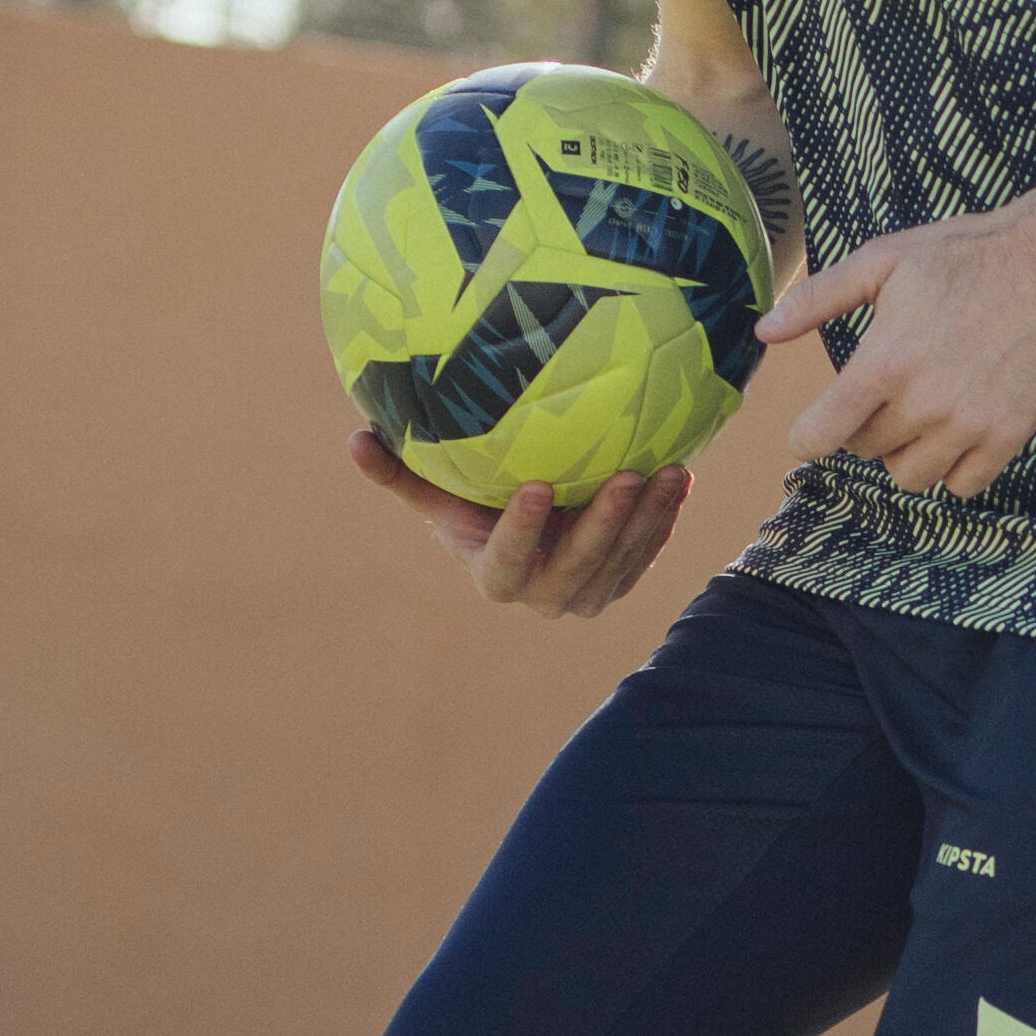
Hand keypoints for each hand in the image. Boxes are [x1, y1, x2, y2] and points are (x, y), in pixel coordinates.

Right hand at [348, 431, 684, 619]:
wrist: (526, 529)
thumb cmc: (472, 504)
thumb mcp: (437, 491)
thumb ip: (399, 473)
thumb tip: (353, 439)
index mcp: (496, 578)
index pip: (507, 565)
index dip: (521, 532)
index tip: (534, 486)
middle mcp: (545, 596)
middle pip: (578, 569)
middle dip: (604, 525)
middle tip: (626, 476)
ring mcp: (589, 593)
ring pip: (621, 563)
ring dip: (647, 518)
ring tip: (667, 470)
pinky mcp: (621, 579)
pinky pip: (647, 552)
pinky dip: (665, 518)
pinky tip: (681, 477)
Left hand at [766, 207, 1035, 500]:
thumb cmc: (962, 255)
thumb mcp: (882, 261)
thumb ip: (818, 298)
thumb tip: (764, 330)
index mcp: (884, 363)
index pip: (823, 434)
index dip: (807, 438)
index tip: (811, 433)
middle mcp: (923, 403)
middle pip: (868, 452)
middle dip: (866, 428)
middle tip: (886, 394)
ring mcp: (969, 424)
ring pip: (912, 478)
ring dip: (906, 454)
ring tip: (920, 417)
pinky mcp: (1008, 435)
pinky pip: (964, 485)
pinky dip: (955, 468)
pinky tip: (958, 431)